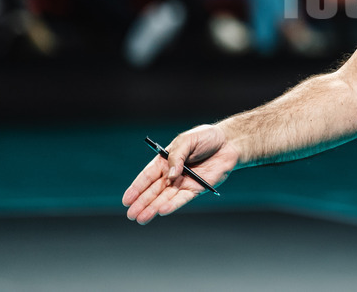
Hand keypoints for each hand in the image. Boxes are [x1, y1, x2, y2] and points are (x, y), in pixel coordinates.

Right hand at [122, 124, 238, 224]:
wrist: (230, 143)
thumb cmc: (207, 138)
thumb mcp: (187, 140)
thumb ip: (177, 156)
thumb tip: (170, 175)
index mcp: (166, 161)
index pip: (148, 176)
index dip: (137, 188)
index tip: (126, 200)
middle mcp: (172, 174)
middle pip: (154, 191)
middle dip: (142, 203)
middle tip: (131, 215)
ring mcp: (184, 182)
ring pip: (165, 198)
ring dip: (153, 208)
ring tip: (141, 218)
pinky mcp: (197, 188)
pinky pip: (182, 199)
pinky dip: (172, 205)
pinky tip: (161, 212)